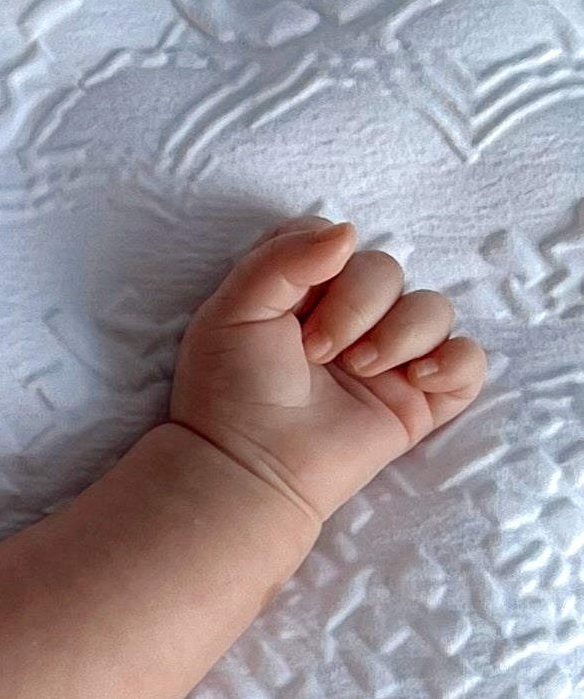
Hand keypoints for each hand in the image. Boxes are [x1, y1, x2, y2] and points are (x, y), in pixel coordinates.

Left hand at [169, 216, 488, 525]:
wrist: (248, 466)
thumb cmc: (230, 391)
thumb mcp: (234, 308)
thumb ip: (284, 256)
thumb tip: (349, 232)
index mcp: (306, 292)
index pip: (341, 241)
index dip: (325, 262)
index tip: (293, 307)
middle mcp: (351, 320)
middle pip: (389, 270)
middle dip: (357, 305)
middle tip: (316, 353)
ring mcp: (389, 359)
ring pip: (434, 309)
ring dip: (400, 334)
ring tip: (358, 371)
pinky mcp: (418, 400)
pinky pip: (468, 361)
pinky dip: (453, 362)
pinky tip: (416, 379)